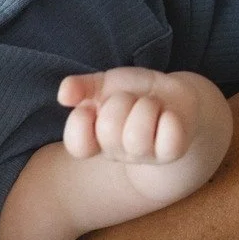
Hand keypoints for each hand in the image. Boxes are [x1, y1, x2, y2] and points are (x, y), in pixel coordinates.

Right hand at [60, 68, 219, 163]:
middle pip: (108, 130)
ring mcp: (146, 155)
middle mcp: (118, 151)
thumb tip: (63, 95)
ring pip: (136, 137)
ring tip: (152, 104)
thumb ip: (80, 87)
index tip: (90, 106)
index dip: (80, 123)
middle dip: (122, 101)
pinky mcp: (172, 152)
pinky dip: (169, 119)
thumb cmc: (135, 92)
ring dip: (146, 106)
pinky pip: (167, 139)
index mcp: (97, 138)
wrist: (175, 96)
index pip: (77, 146)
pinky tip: (169, 115)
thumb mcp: (104, 84)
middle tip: (132, 98)